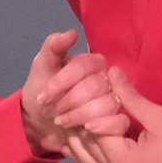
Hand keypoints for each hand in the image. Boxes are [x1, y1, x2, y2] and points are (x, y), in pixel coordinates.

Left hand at [20, 30, 125, 155]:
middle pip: (94, 86)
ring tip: (62, 121)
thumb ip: (53, 46)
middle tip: (53, 111)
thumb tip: (72, 33)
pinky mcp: (116, 121)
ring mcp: (115, 101)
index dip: (61, 81)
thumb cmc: (43, 89)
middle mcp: (108, 79)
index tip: (42, 96)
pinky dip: (104, 126)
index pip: (83, 65)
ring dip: (80, 115)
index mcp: (92, 63)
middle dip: (69, 100)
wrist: (41, 121)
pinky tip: (86, 129)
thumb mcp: (42, 66)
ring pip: (107, 105)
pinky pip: (120, 122)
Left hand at [63, 68, 161, 162]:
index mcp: (124, 162)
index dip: (86, 107)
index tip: (81, 88)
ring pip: (88, 162)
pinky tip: (85, 136)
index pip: (92, 130)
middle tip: (68, 100)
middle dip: (77, 123)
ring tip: (71, 116)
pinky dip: (89, 153)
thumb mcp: (161, 117)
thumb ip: (131, 98)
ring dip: (79, 140)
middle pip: (85, 148)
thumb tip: (111, 73)